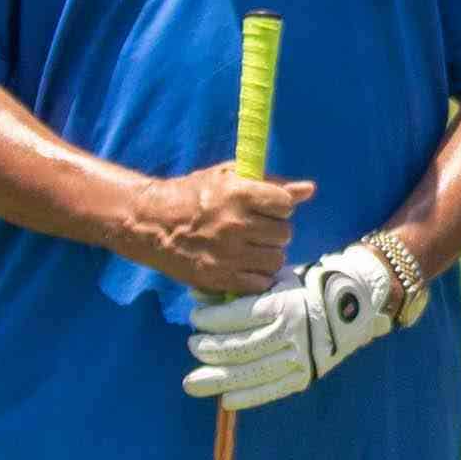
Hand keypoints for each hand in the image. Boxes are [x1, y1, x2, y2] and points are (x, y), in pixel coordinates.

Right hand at [134, 155, 311, 298]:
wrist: (151, 224)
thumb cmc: (193, 195)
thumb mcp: (228, 177)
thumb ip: (270, 183)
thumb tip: (309, 190)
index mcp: (238, 194)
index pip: (285, 204)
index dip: (278, 205)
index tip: (265, 206)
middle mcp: (236, 225)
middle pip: (284, 233)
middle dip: (273, 229)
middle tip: (255, 228)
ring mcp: (228, 254)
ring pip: (276, 259)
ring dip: (268, 253)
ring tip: (251, 246)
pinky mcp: (220, 278)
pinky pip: (260, 282)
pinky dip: (257, 275)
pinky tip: (244, 264)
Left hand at [185, 233, 431, 409]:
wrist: (356, 301)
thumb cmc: (307, 286)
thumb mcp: (275, 278)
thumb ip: (238, 288)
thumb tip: (198, 293)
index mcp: (284, 303)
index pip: (239, 315)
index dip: (212, 320)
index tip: (195, 319)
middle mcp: (292, 332)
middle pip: (241, 346)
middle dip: (210, 349)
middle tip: (192, 347)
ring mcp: (300, 356)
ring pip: (253, 372)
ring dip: (219, 378)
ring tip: (192, 382)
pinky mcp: (307, 375)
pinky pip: (273, 390)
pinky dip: (249, 397)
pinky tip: (225, 401)